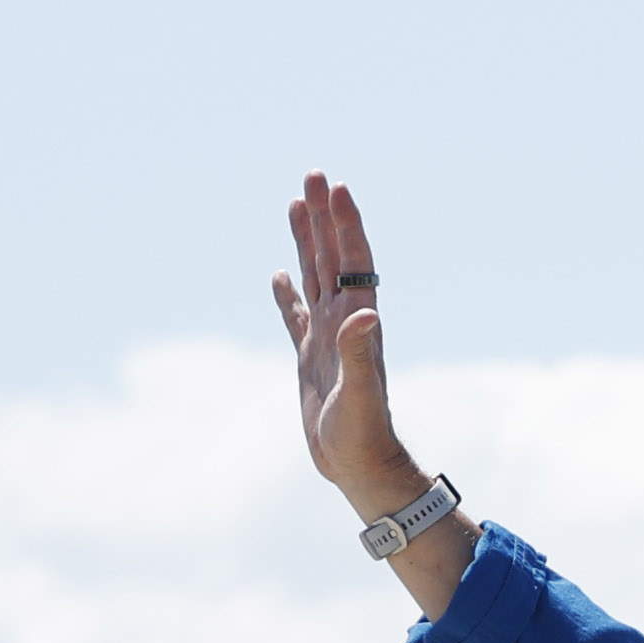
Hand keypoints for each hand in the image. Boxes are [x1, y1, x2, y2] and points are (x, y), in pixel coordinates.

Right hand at [272, 176, 473, 609]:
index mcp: (357, 322)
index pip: (353, 260)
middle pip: (331, 257)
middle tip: (313, 174)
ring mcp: (326, 339)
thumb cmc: (365, 436)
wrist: (360, 468)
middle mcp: (344, 322)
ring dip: (305, 241)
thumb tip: (365, 313)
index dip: (345, 224)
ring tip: (295, 204)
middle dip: (322, 216)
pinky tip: (278, 276)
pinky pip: (294, 317)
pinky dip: (286, 294)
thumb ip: (362, 353)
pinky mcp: (310, 360)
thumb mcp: (362, 393)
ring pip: (312, 276)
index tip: (336, 186)